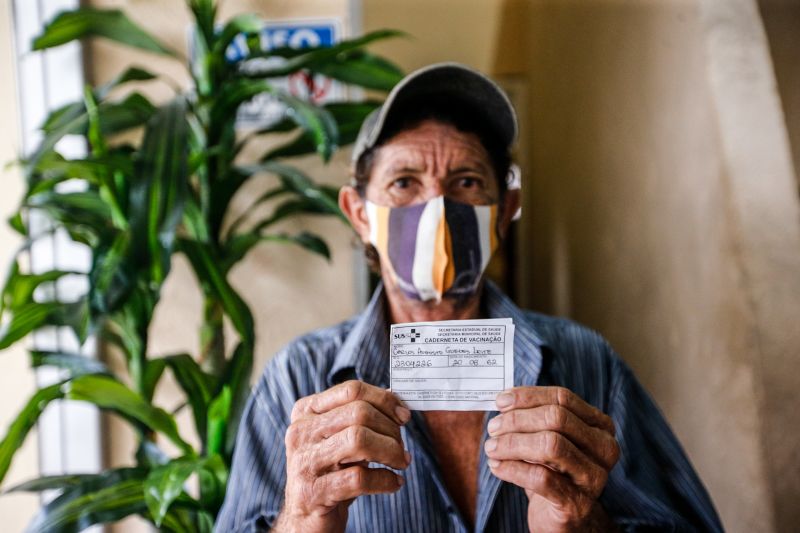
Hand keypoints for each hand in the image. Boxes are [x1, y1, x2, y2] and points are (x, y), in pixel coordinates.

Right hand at [274, 380, 411, 532]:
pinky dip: (385, 480)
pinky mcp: (314, 492)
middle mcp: (301, 432)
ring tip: (400, 462)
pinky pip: (359, 478)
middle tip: (401, 448)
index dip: (384, 400)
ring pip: (358, 440)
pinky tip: (394, 483)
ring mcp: (305, 462)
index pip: (352, 390)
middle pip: (359, 413)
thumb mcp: (340, 438)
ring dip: (390, 451)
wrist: (305, 518)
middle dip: (390, 429)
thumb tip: (396, 401)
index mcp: (307, 412)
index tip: (404, 416)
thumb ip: (360, 416)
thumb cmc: (330, 472)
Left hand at [485, 386, 619, 531]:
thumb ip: (533, 417)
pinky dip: (512, 469)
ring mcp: (593, 477)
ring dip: (512, 444)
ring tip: (492, 448)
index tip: (500, 401)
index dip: (528, 397)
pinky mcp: (576, 503)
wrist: (565, 516)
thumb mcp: (547, 438)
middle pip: (556, 419)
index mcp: (600, 426)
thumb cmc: (553, 470)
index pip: (563, 398)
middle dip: (517, 420)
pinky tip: (497, 467)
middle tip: (493, 428)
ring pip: (550, 446)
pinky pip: (540, 478)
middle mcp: (604, 449)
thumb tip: (504, 399)